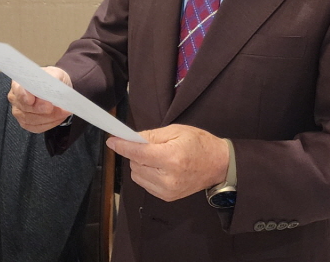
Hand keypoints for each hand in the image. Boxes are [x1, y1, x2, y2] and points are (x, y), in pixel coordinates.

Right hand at [7, 66, 72, 132]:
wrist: (56, 88)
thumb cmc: (52, 80)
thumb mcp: (55, 74)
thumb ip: (53, 80)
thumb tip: (53, 89)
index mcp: (19, 83)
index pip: (18, 90)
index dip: (23, 95)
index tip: (31, 100)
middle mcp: (16, 98)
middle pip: (25, 107)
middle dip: (40, 109)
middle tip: (53, 107)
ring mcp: (20, 112)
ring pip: (32, 119)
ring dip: (49, 117)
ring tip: (63, 112)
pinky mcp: (27, 123)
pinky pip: (37, 127)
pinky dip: (50, 123)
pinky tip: (59, 117)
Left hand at [106, 124, 228, 201]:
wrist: (218, 165)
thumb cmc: (199, 144)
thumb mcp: (177, 131)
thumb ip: (151, 135)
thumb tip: (129, 138)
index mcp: (171, 157)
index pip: (138, 152)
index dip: (123, 146)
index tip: (111, 140)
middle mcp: (168, 177)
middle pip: (135, 164)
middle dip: (136, 153)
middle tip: (151, 145)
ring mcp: (167, 190)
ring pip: (136, 175)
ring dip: (140, 164)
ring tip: (158, 157)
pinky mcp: (167, 197)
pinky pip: (144, 184)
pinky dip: (146, 174)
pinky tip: (160, 168)